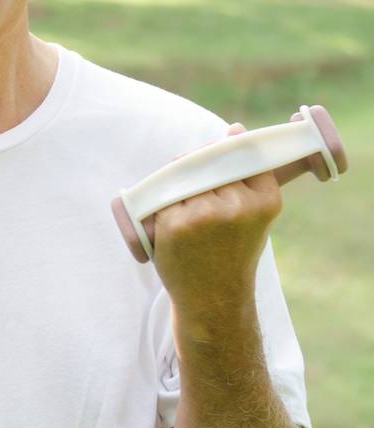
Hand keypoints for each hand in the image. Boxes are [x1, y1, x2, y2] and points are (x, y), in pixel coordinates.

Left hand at [151, 122, 281, 311]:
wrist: (214, 299)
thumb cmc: (231, 253)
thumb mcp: (252, 215)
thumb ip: (246, 177)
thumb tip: (234, 129)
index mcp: (265, 201)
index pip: (241, 152)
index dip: (224, 147)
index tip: (218, 150)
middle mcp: (239, 205)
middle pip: (207, 160)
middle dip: (195, 164)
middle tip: (191, 181)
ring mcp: (206, 213)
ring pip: (182, 175)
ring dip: (175, 182)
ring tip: (183, 208)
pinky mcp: (176, 222)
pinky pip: (162, 195)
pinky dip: (160, 203)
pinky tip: (168, 221)